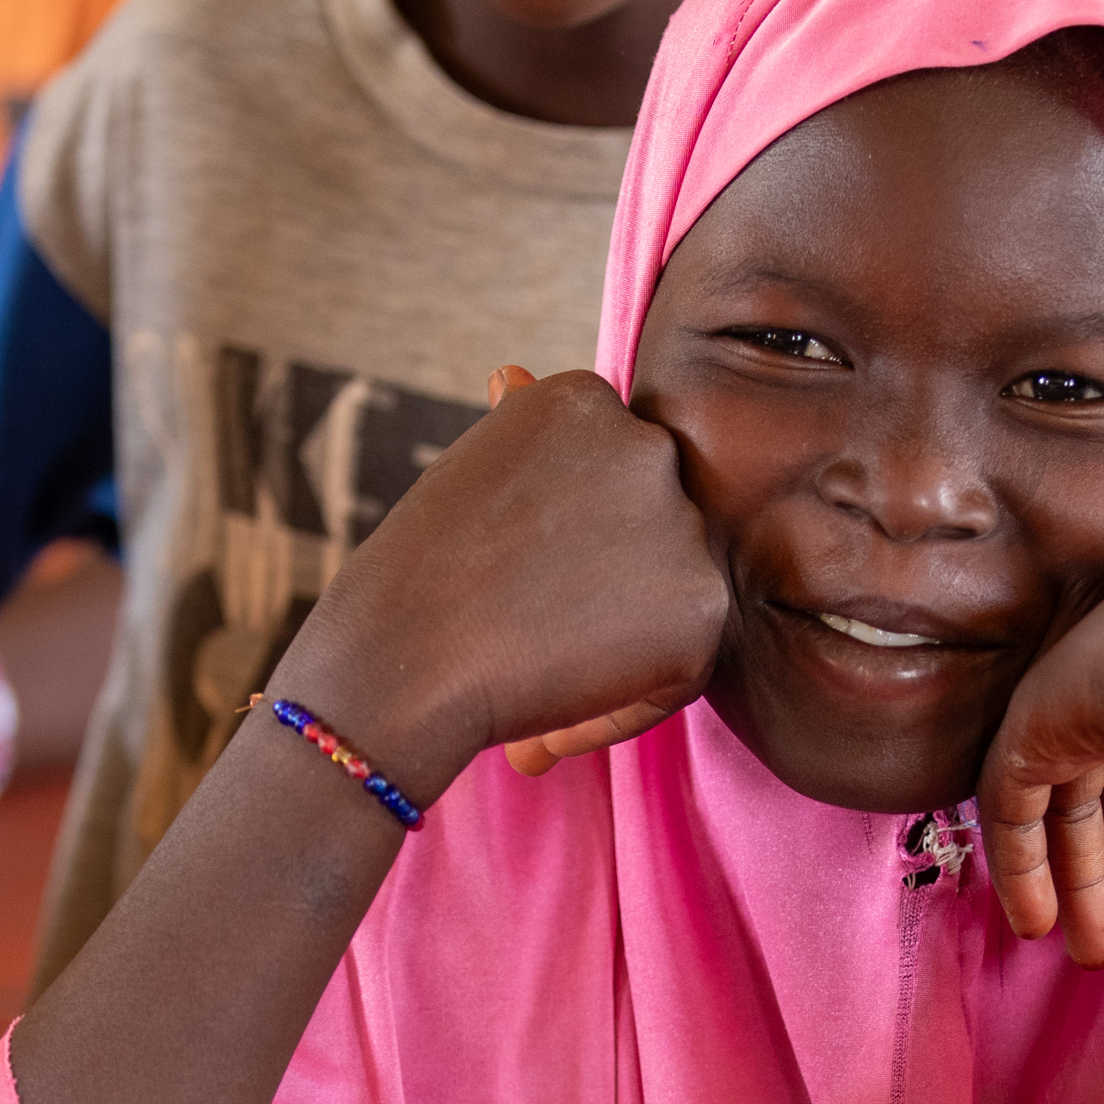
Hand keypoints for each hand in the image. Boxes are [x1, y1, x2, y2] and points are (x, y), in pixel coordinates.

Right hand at [295, 364, 728, 799]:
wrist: (399, 659)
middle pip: (648, 532)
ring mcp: (682, 523)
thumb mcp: (465, 470)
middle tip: (522, 636)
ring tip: (532, 679)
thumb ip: (522, 444)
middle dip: (596, 590)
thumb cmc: (413, 579)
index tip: (510, 582)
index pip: (607, 475)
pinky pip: (682, 668)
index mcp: (582, 399)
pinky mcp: (703, 606)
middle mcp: (645, 444)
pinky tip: (549, 725)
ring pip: (671, 598)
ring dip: (617, 647)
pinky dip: (626, 703)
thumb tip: (516, 377)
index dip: (562, 543)